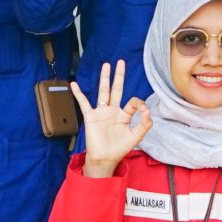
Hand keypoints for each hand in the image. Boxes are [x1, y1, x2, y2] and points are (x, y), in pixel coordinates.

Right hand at [72, 61, 151, 176]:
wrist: (105, 158)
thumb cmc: (120, 148)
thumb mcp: (136, 137)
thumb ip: (144, 124)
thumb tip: (147, 110)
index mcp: (124, 115)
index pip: (132, 101)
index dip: (139, 103)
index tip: (142, 109)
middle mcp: (113, 111)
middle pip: (116, 89)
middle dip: (119, 76)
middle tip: (120, 62)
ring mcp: (101, 112)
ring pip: (103, 91)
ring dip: (104, 78)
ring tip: (106, 65)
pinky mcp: (90, 116)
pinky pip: (83, 102)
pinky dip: (78, 93)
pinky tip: (74, 84)